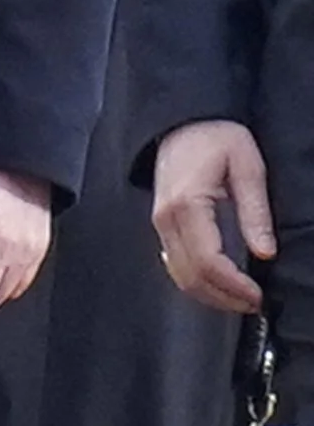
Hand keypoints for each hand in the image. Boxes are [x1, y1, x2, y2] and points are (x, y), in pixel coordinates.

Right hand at [153, 120, 274, 315]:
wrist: (182, 122)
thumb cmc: (215, 136)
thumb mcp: (247, 166)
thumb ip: (255, 211)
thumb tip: (265, 251)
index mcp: (187, 205)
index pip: (208, 260)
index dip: (234, 285)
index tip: (257, 295)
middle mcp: (166, 220)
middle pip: (190, 277)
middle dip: (223, 297)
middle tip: (254, 303)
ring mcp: (160, 224)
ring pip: (179, 276)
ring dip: (210, 295)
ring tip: (241, 299)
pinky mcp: (162, 226)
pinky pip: (175, 265)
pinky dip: (197, 282)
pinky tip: (219, 284)